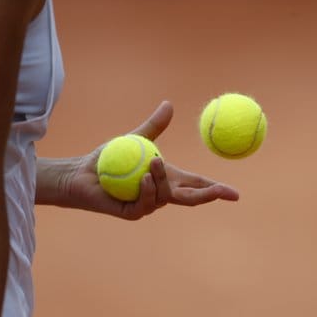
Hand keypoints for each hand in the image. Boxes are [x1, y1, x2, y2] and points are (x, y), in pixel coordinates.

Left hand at [62, 101, 238, 219]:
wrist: (81, 174)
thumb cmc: (109, 157)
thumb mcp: (136, 138)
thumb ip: (155, 125)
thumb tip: (169, 104)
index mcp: (169, 179)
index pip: (197, 185)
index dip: (216, 189)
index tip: (235, 194)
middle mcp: (162, 194)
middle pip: (192, 199)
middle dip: (210, 195)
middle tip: (223, 191)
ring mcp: (149, 205)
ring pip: (166, 196)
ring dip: (162, 179)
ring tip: (151, 162)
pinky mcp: (133, 212)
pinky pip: (146, 203)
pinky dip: (147, 189)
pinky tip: (142, 178)